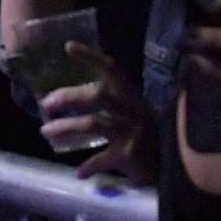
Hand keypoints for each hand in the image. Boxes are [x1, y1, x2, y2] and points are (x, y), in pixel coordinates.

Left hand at [36, 43, 157, 182]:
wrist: (175, 158)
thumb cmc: (149, 130)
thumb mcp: (134, 108)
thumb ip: (113, 99)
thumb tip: (75, 94)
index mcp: (129, 94)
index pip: (111, 69)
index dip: (91, 57)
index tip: (69, 47)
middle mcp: (129, 109)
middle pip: (97, 96)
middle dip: (68, 97)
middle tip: (46, 103)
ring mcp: (128, 132)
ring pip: (92, 124)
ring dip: (65, 127)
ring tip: (46, 131)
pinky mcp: (127, 155)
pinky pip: (101, 160)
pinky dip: (88, 166)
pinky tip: (78, 172)